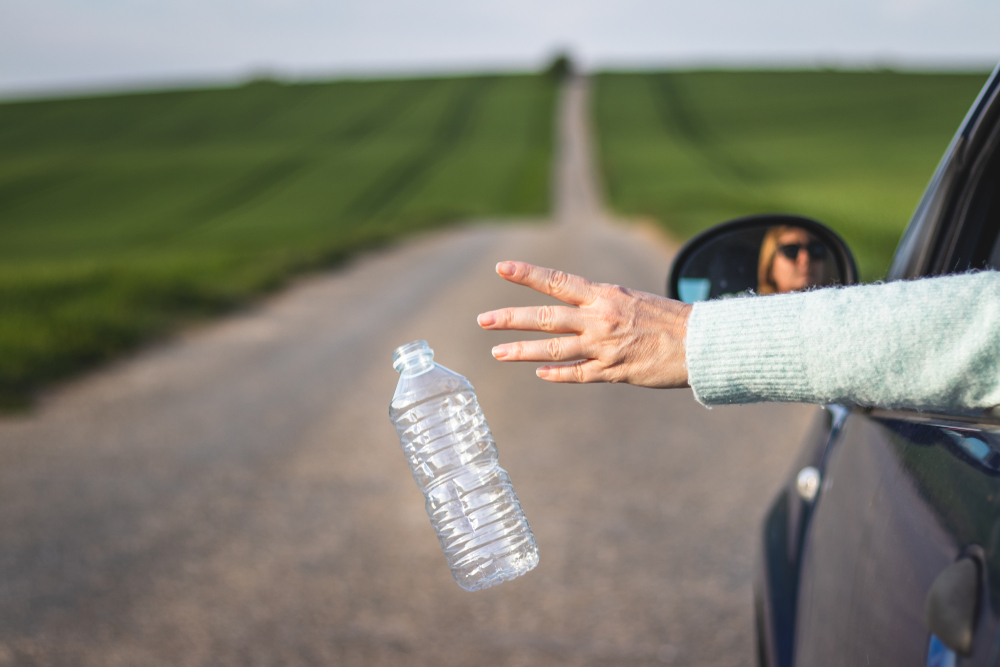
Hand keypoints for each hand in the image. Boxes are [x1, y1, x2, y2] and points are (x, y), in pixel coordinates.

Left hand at [477, 261, 691, 386]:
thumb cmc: (668, 319)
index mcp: (604, 295)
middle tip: (483, 320)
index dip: (528, 274)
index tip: (501, 268)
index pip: (558, 281)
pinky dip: (557, 374)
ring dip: (523, 351)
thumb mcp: (632, 299)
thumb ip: (601, 304)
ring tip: (497, 351)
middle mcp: (600, 318)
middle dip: (511, 318)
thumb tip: (577, 307)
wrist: (702, 343)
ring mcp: (605, 346)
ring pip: (554, 349)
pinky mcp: (614, 371)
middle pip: (545, 317)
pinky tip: (539, 374)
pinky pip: (578, 374)